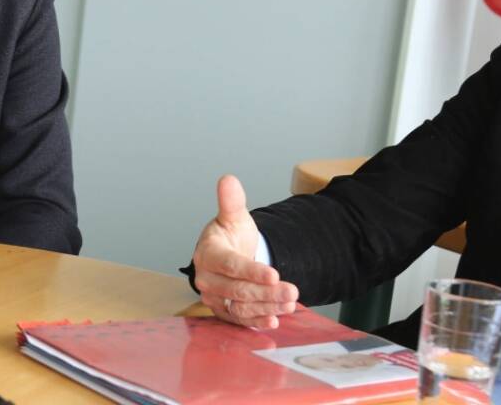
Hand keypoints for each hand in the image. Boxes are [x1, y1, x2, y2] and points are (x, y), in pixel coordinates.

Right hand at [192, 175, 298, 328]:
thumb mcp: (233, 216)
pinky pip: (239, 319)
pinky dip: (256, 321)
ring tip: (290, 303)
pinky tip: (274, 321)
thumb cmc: (230, 235)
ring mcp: (214, 297)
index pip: (230, 265)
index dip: (252, 271)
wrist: (227, 254)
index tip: (274, 274)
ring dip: (266, 307)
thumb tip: (228, 179)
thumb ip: (231, 201)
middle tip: (293, 291)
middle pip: (238, 290)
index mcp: (208, 254)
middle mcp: (207, 279)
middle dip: (267, 292)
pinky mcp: (222, 311)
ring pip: (240, 306)